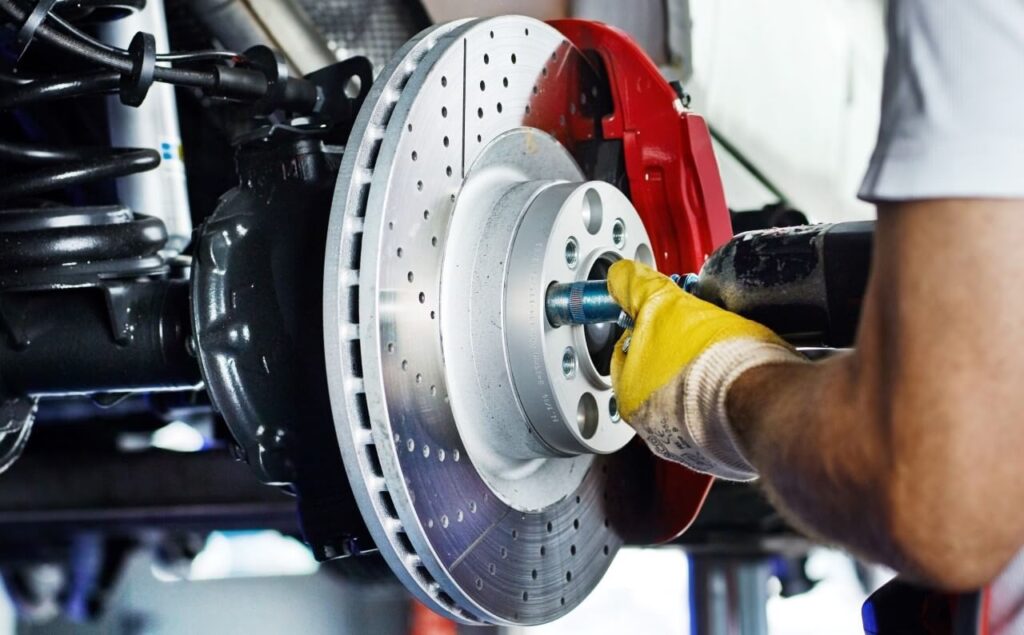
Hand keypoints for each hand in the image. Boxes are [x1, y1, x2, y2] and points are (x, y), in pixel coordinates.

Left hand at [608, 260, 800, 479]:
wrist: (766, 399)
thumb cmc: (713, 360)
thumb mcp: (666, 306)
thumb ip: (637, 288)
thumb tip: (621, 275)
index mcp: (631, 397)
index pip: (625, 354)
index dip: (644, 327)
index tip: (661, 316)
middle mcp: (656, 430)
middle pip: (658, 378)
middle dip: (676, 353)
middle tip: (696, 334)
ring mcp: (692, 445)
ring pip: (690, 400)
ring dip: (703, 378)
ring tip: (723, 356)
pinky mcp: (727, 452)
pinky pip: (722, 419)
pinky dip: (728, 401)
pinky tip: (740, 383)